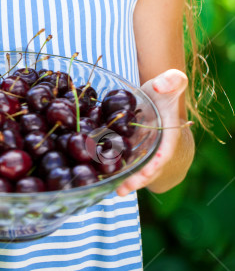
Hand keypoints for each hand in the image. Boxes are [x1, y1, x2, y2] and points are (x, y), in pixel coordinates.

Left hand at [115, 69, 189, 196]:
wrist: (158, 102)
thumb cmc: (165, 94)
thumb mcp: (172, 83)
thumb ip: (171, 80)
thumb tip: (159, 85)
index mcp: (168, 135)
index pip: (165, 152)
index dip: (157, 163)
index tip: (148, 171)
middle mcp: (155, 147)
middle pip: (148, 167)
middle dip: (137, 179)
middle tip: (123, 190)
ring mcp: (141, 151)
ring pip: (133, 168)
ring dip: (124, 179)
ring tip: (111, 190)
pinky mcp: (128, 148)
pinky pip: (122, 159)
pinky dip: (112, 167)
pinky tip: (98, 174)